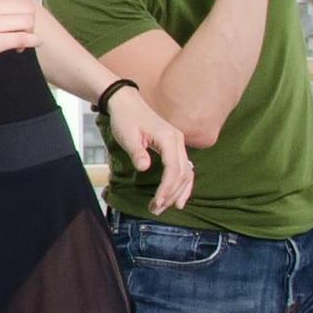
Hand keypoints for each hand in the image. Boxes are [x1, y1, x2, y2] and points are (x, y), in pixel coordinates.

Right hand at [0, 0, 41, 80]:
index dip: (26, 10)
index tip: (17, 22)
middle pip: (28, 8)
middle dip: (29, 23)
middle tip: (20, 34)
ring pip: (27, 22)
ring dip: (29, 34)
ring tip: (18, 43)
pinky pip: (22, 38)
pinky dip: (31, 43)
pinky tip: (23, 47)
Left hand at [102, 88, 198, 214]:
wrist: (126, 103)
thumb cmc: (126, 119)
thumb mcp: (128, 136)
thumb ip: (137, 152)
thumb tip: (144, 168)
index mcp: (169, 139)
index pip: (174, 169)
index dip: (167, 188)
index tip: (157, 202)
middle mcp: (178, 142)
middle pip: (182, 174)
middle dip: (171, 194)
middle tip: (156, 209)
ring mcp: (178, 144)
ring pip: (186, 173)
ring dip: (177, 192)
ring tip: (165, 207)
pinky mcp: (174, 147)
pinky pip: (183, 168)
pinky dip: (181, 184)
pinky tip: (176, 196)